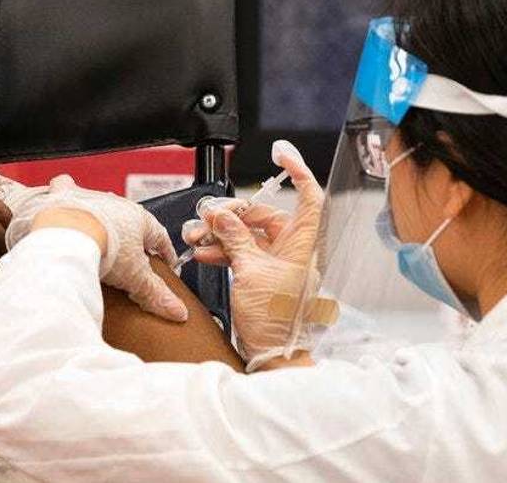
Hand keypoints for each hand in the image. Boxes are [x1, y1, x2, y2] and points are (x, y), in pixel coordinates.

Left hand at [5, 175, 187, 321]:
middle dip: (133, 236)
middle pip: (130, 222)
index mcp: (139, 219)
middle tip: (132, 255)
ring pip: (101, 206)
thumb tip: (177, 311)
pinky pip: (65, 191)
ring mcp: (90, 200)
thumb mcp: (135, 277)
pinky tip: (63, 204)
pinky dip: (64, 196)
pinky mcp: (65, 199)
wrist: (69, 232)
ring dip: (102, 218)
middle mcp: (116, 205)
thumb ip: (155, 293)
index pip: (159, 236)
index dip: (165, 252)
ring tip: (100, 235)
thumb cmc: (104, 247)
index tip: (167, 263)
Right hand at [183, 140, 335, 370]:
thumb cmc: (274, 320)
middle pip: (264, 215)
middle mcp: (293, 251)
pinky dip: (223, 250)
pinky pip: (242, 252)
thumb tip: (222, 216)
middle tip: (209, 218)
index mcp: (302, 245)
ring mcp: (277, 264)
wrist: (271, 353)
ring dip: (221, 234)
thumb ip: (236, 239)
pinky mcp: (262, 276)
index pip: (308, 198)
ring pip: (248, 234)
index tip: (282, 153)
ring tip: (198, 238)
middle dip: (232, 215)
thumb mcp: (250, 272)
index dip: (298, 172)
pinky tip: (205, 253)